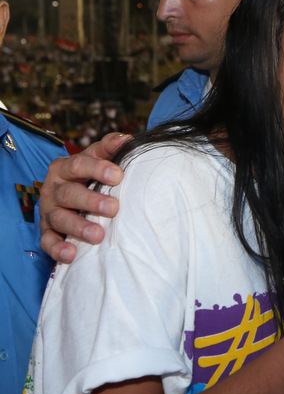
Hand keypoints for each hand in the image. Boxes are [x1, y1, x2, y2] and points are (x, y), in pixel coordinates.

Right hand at [39, 132, 130, 262]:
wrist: (70, 194)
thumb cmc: (89, 175)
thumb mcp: (96, 157)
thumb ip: (109, 147)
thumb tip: (126, 139)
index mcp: (64, 167)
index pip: (78, 165)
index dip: (97, 169)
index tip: (118, 175)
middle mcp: (53, 188)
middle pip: (69, 193)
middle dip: (91, 201)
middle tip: (114, 208)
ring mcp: (48, 211)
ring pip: (59, 218)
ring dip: (78, 227)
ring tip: (98, 235)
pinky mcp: (46, 231)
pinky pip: (47, 241)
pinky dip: (58, 248)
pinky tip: (71, 254)